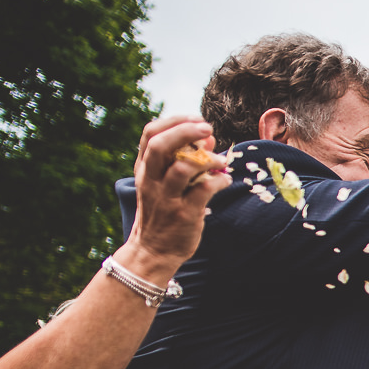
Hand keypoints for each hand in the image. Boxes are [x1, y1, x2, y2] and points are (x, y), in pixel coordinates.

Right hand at [125, 115, 229, 277]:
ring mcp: (166, 198)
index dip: (174, 120)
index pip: (150, 133)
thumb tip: (208, 138)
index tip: (196, 118)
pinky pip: (203, 191)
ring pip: (181, 168)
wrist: (153, 250)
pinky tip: (225, 179)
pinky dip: (218, 180)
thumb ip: (182, 160)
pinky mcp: (184, 214)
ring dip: (205, 159)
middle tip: (208, 128)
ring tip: (220, 160)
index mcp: (144, 169)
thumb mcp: (163, 183)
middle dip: (185, 131)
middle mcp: (151, 180)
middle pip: (160, 145)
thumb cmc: (163, 212)